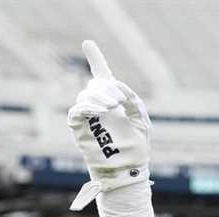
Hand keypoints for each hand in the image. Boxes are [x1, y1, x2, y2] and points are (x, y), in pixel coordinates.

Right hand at [67, 40, 151, 210]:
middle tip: (120, 100)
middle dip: (108, 87)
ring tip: (113, 107)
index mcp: (114, 103)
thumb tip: (116, 85)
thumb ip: (131, 100)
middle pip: (96, 85)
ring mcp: (89, 117)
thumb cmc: (136, 150)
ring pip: (87, 94)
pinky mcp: (80, 128)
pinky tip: (100, 110)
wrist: (128, 171)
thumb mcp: (140, 119)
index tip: (87, 43)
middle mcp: (99, 107)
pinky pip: (78, 110)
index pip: (103, 77)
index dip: (95, 59)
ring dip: (100, 96)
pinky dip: (88, 106)